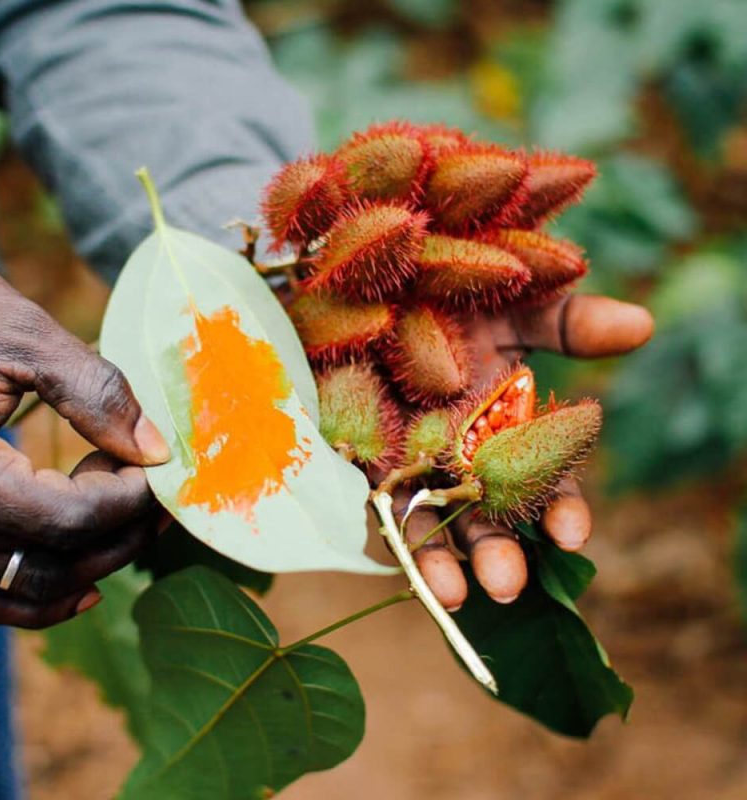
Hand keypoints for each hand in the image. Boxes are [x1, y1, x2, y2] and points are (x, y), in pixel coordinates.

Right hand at [0, 201, 170, 627]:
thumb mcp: (24, 333)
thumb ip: (95, 394)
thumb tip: (156, 449)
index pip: (65, 519)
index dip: (127, 500)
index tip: (159, 465)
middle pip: (49, 562)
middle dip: (120, 534)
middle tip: (160, 490)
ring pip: (21, 587)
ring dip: (88, 564)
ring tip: (131, 521)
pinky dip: (35, 593)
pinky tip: (83, 580)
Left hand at [398, 294, 653, 609]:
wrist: (376, 284)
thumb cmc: (454, 292)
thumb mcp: (514, 304)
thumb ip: (569, 322)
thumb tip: (641, 324)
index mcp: (510, 430)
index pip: (543, 485)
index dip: (559, 510)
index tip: (570, 535)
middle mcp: (464, 457)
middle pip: (486, 518)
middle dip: (501, 555)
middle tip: (509, 585)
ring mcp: (415, 462)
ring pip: (432, 523)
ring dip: (445, 563)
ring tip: (458, 597)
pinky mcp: (365, 458)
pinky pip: (378, 501)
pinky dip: (390, 529)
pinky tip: (399, 557)